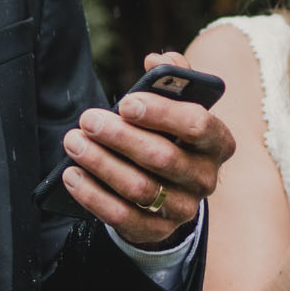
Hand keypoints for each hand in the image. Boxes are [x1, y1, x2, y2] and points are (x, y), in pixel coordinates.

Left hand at [57, 51, 237, 247]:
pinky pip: (121, 216)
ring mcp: (183, 209)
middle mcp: (206, 178)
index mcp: (218, 142)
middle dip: (120, 137)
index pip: (198, 125)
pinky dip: (92, 195)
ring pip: (139, 188)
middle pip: (162, 157)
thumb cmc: (170, 136)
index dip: (162, 113)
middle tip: (87, 120)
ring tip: (73, 142)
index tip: (126, 102)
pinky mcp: (157, 231)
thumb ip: (173, 77)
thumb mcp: (177, 106)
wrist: (170, 190)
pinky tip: (71, 175)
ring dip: (100, 163)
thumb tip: (157, 59)